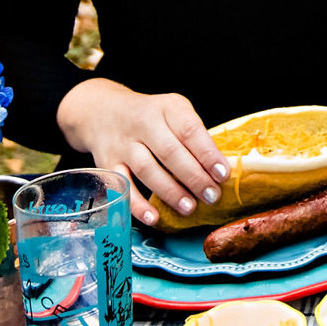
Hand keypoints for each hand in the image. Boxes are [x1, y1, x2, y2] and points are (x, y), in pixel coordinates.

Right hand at [56, 79, 229, 228]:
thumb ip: (194, 135)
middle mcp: (143, 123)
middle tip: (212, 196)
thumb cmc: (151, 116)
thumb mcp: (174, 111)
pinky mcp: (108, 163)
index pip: (189, 130)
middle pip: (170, 152)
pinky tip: (154, 217)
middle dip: (194, 177)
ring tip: (190, 208)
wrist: (103, 111)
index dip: (207, 154)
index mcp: (167, 108)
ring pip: (147, 170)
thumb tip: (218, 169)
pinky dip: (138, 205)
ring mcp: (123, 144)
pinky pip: (123, 186)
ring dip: (170, 192)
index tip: (223, 174)